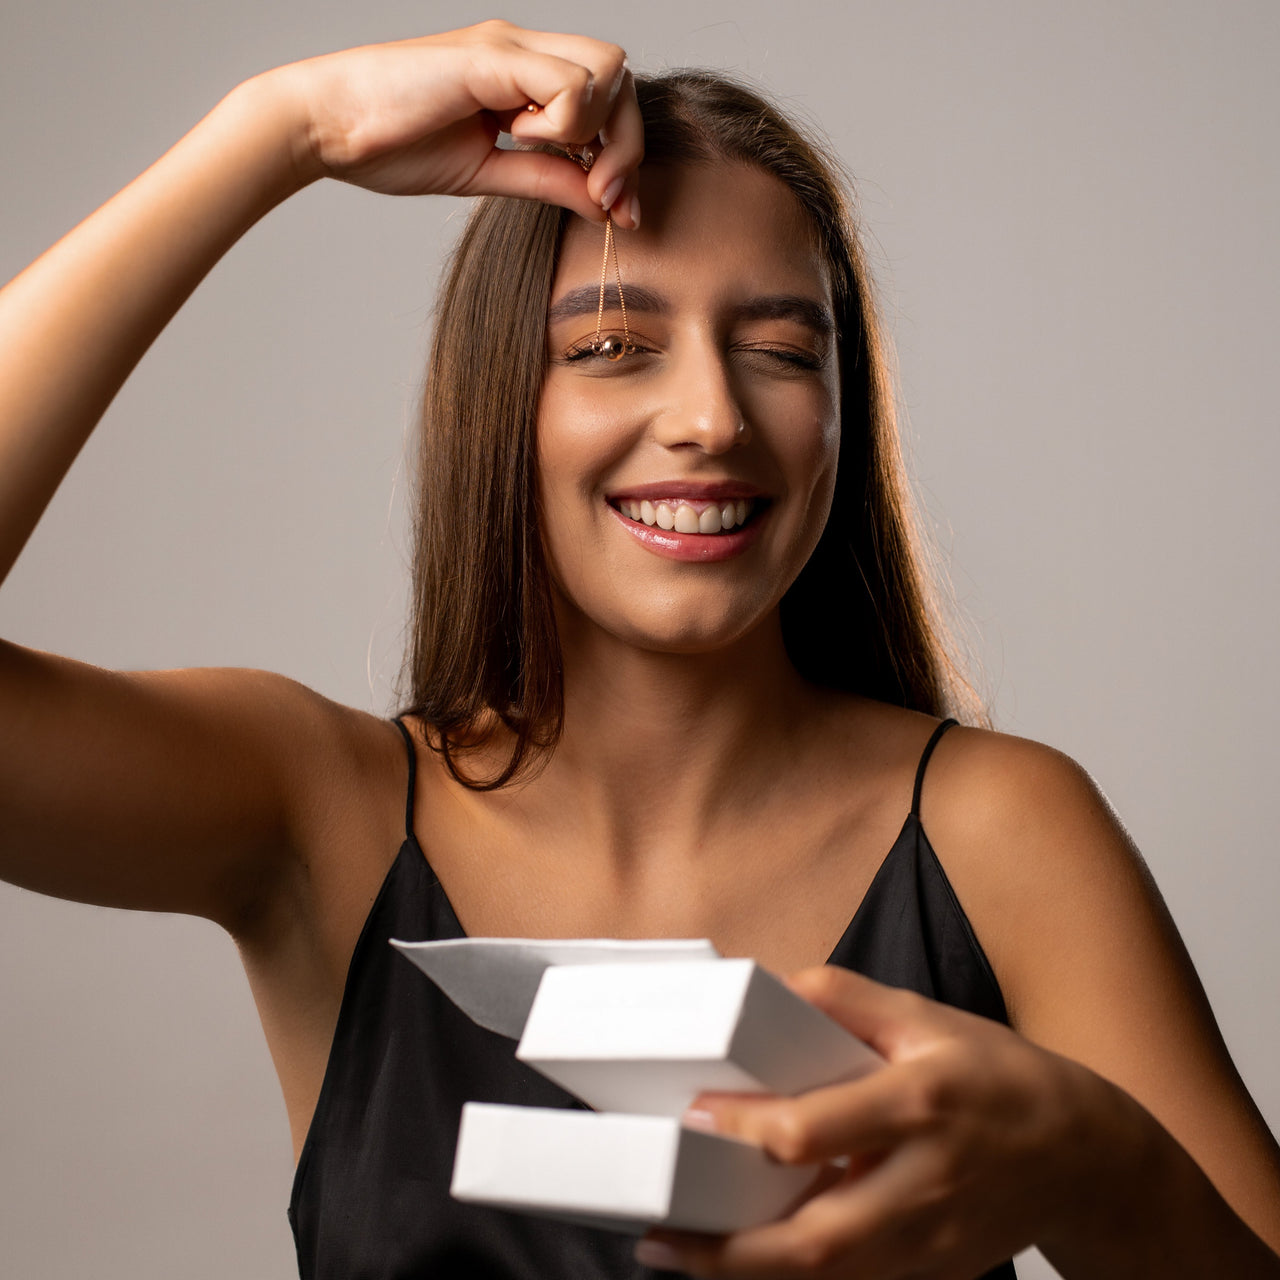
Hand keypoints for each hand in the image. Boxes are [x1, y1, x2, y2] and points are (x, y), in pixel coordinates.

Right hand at [268, 20, 641, 224]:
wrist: (329, 129)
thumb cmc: (392, 146)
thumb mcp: (489, 174)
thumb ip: (547, 181)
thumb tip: (603, 205)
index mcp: (524, 73)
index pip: (609, 97)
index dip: (626, 154)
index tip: (618, 211)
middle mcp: (525, 49)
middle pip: (622, 77)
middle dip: (627, 147)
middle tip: (603, 198)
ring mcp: (510, 46)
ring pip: (607, 70)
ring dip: (593, 129)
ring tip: (540, 153)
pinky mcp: (491, 57)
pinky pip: (568, 84)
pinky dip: (562, 122)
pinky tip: (521, 137)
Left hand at [636, 966, 1133, 1277]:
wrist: (1084, 1156)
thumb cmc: (998, 1076)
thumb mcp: (926, 1017)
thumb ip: (845, 998)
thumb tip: (772, 986)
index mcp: (918, 1105)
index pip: (813, 1130)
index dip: (744, 1128)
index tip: (691, 1116)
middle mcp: (921, 1184)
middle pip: (814, 1239)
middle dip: (729, 1248)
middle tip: (659, 1235)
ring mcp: (930, 1242)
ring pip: (828, 1279)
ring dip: (747, 1275)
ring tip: (679, 1254)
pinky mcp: (932, 1274)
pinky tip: (743, 1260)